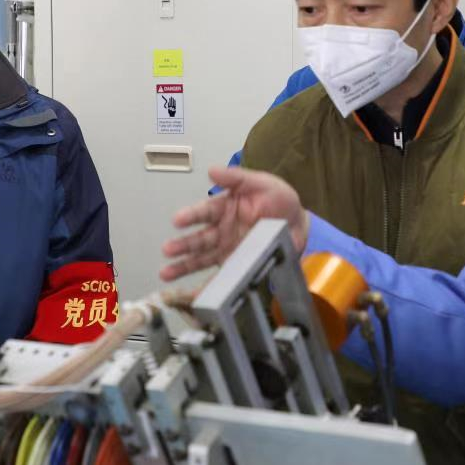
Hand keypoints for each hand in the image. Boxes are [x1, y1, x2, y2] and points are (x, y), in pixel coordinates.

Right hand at [160, 166, 307, 281]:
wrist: (298, 223)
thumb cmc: (278, 200)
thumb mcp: (260, 182)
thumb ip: (236, 177)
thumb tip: (212, 170)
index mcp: (225, 208)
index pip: (204, 212)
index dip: (191, 216)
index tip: (177, 220)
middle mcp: (221, 230)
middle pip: (199, 238)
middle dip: (182, 245)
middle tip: (167, 250)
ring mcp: (227, 249)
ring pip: (202, 258)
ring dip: (184, 266)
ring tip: (166, 273)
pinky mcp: (236, 265)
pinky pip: (220, 276)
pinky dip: (207, 286)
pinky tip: (193, 294)